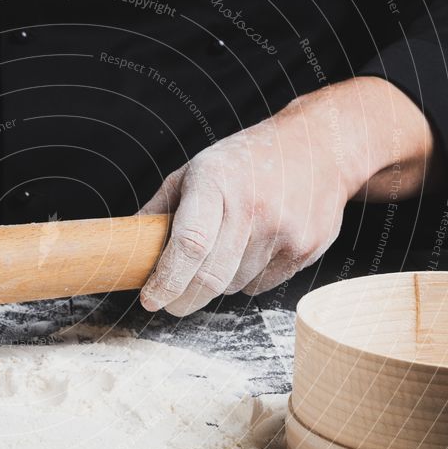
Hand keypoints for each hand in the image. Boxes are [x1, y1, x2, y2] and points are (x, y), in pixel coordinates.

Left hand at [139, 78, 434, 315]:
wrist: (321, 145)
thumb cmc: (246, 161)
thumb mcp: (195, 170)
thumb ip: (159, 209)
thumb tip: (126, 248)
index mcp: (216, 182)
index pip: (189, 244)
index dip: (166, 280)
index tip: (150, 299)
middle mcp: (253, 207)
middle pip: (210, 278)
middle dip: (182, 300)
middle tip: (170, 303)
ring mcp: (285, 230)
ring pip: (232, 286)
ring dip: (215, 285)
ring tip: (221, 254)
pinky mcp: (307, 248)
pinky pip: (260, 285)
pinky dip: (245, 279)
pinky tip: (252, 249)